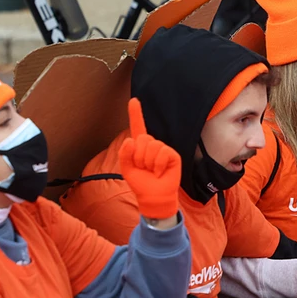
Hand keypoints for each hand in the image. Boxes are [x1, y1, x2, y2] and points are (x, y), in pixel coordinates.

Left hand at [119, 98, 181, 219]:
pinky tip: (159, 172)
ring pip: (151, 146)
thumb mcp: (127, 169)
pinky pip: (161, 153)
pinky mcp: (172, 155)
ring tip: (152, 171)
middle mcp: (152, 144)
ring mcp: (163, 149)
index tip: (134, 100)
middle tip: (144, 168)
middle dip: (139, 156)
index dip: (136, 113)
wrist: (153, 197)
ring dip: (148, 162)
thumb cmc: (141, 183)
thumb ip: (125, 154)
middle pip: (142, 139)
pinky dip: (157, 165)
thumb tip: (131, 140)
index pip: (138, 127)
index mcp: (140, 146)